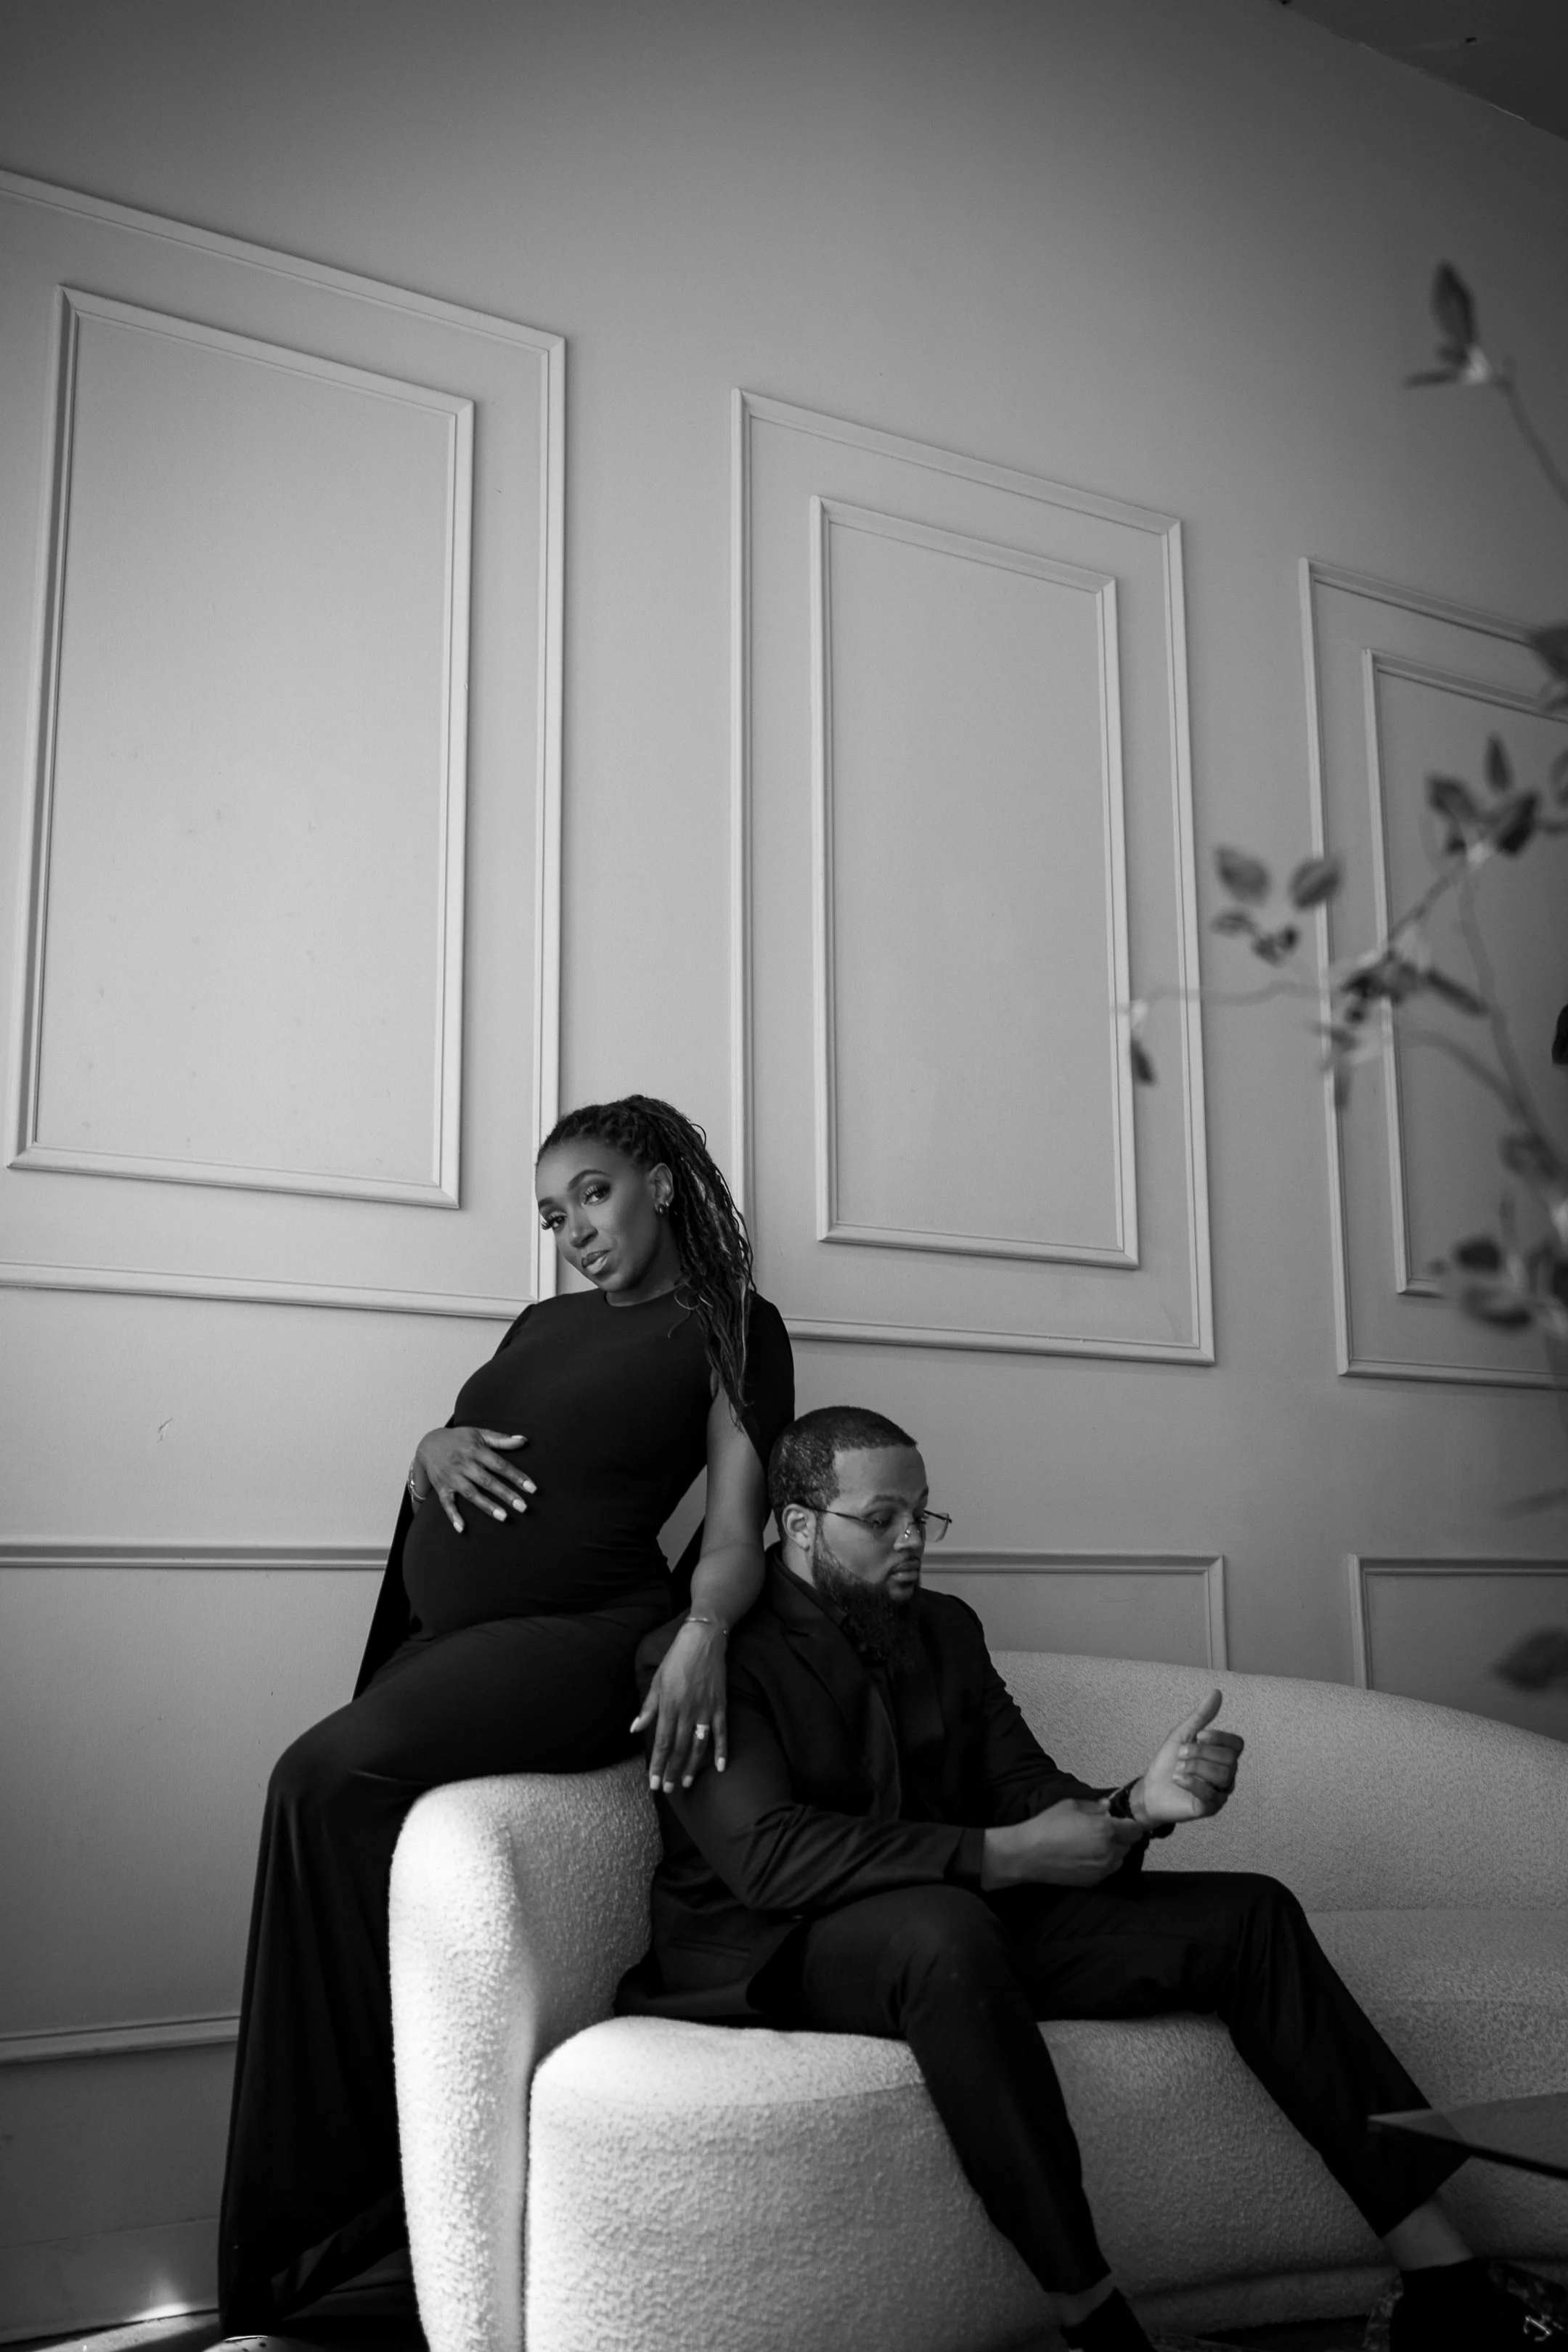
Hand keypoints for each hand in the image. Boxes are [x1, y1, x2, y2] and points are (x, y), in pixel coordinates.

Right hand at [412, 1426, 534, 1534]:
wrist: (428, 1443)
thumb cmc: (459, 1439)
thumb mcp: (479, 1434)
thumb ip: (501, 1439)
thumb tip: (524, 1440)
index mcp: (476, 1451)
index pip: (500, 1465)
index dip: (517, 1476)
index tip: (532, 1489)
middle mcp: (464, 1464)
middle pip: (488, 1481)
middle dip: (506, 1494)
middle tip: (523, 1507)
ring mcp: (452, 1477)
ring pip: (471, 1494)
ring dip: (487, 1506)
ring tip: (504, 1517)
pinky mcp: (441, 1487)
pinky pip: (446, 1503)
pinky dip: (453, 1516)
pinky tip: (462, 1528)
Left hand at [633, 1620, 728, 1792]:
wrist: (703, 1640)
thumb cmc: (676, 1659)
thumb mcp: (656, 1681)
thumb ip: (648, 1708)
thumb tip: (635, 1728)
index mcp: (668, 1706)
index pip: (661, 1743)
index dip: (657, 1764)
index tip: (653, 1782)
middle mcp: (686, 1711)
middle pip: (678, 1748)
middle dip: (671, 1770)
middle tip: (667, 1789)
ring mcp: (704, 1710)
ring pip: (697, 1745)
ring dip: (691, 1765)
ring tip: (685, 1782)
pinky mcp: (720, 1705)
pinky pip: (721, 1732)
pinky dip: (722, 1750)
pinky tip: (719, 1766)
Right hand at [981, 1797, 1143, 1889]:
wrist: (1029, 1855)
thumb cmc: (1047, 1827)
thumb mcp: (1071, 1806)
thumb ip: (1094, 1806)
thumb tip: (1107, 1807)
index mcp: (1106, 1830)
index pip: (1135, 1830)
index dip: (1132, 1824)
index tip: (1124, 1820)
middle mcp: (1109, 1852)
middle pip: (1128, 1844)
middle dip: (1121, 1836)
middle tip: (1104, 1829)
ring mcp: (1102, 1869)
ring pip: (1120, 1859)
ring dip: (1113, 1850)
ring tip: (1094, 1843)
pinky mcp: (1093, 1881)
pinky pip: (1107, 1870)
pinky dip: (1103, 1862)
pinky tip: (1085, 1855)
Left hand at [1134, 1690, 1242, 1826]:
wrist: (1149, 1788)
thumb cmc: (1168, 1761)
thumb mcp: (1182, 1734)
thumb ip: (1200, 1717)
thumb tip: (1216, 1692)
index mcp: (1222, 1756)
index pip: (1237, 1744)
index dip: (1220, 1738)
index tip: (1199, 1736)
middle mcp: (1226, 1774)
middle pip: (1230, 1760)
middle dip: (1201, 1753)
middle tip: (1181, 1753)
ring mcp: (1219, 1792)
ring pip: (1223, 1776)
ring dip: (1195, 1767)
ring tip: (1178, 1768)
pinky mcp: (1209, 1808)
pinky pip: (1211, 1795)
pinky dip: (1191, 1783)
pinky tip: (1177, 1779)